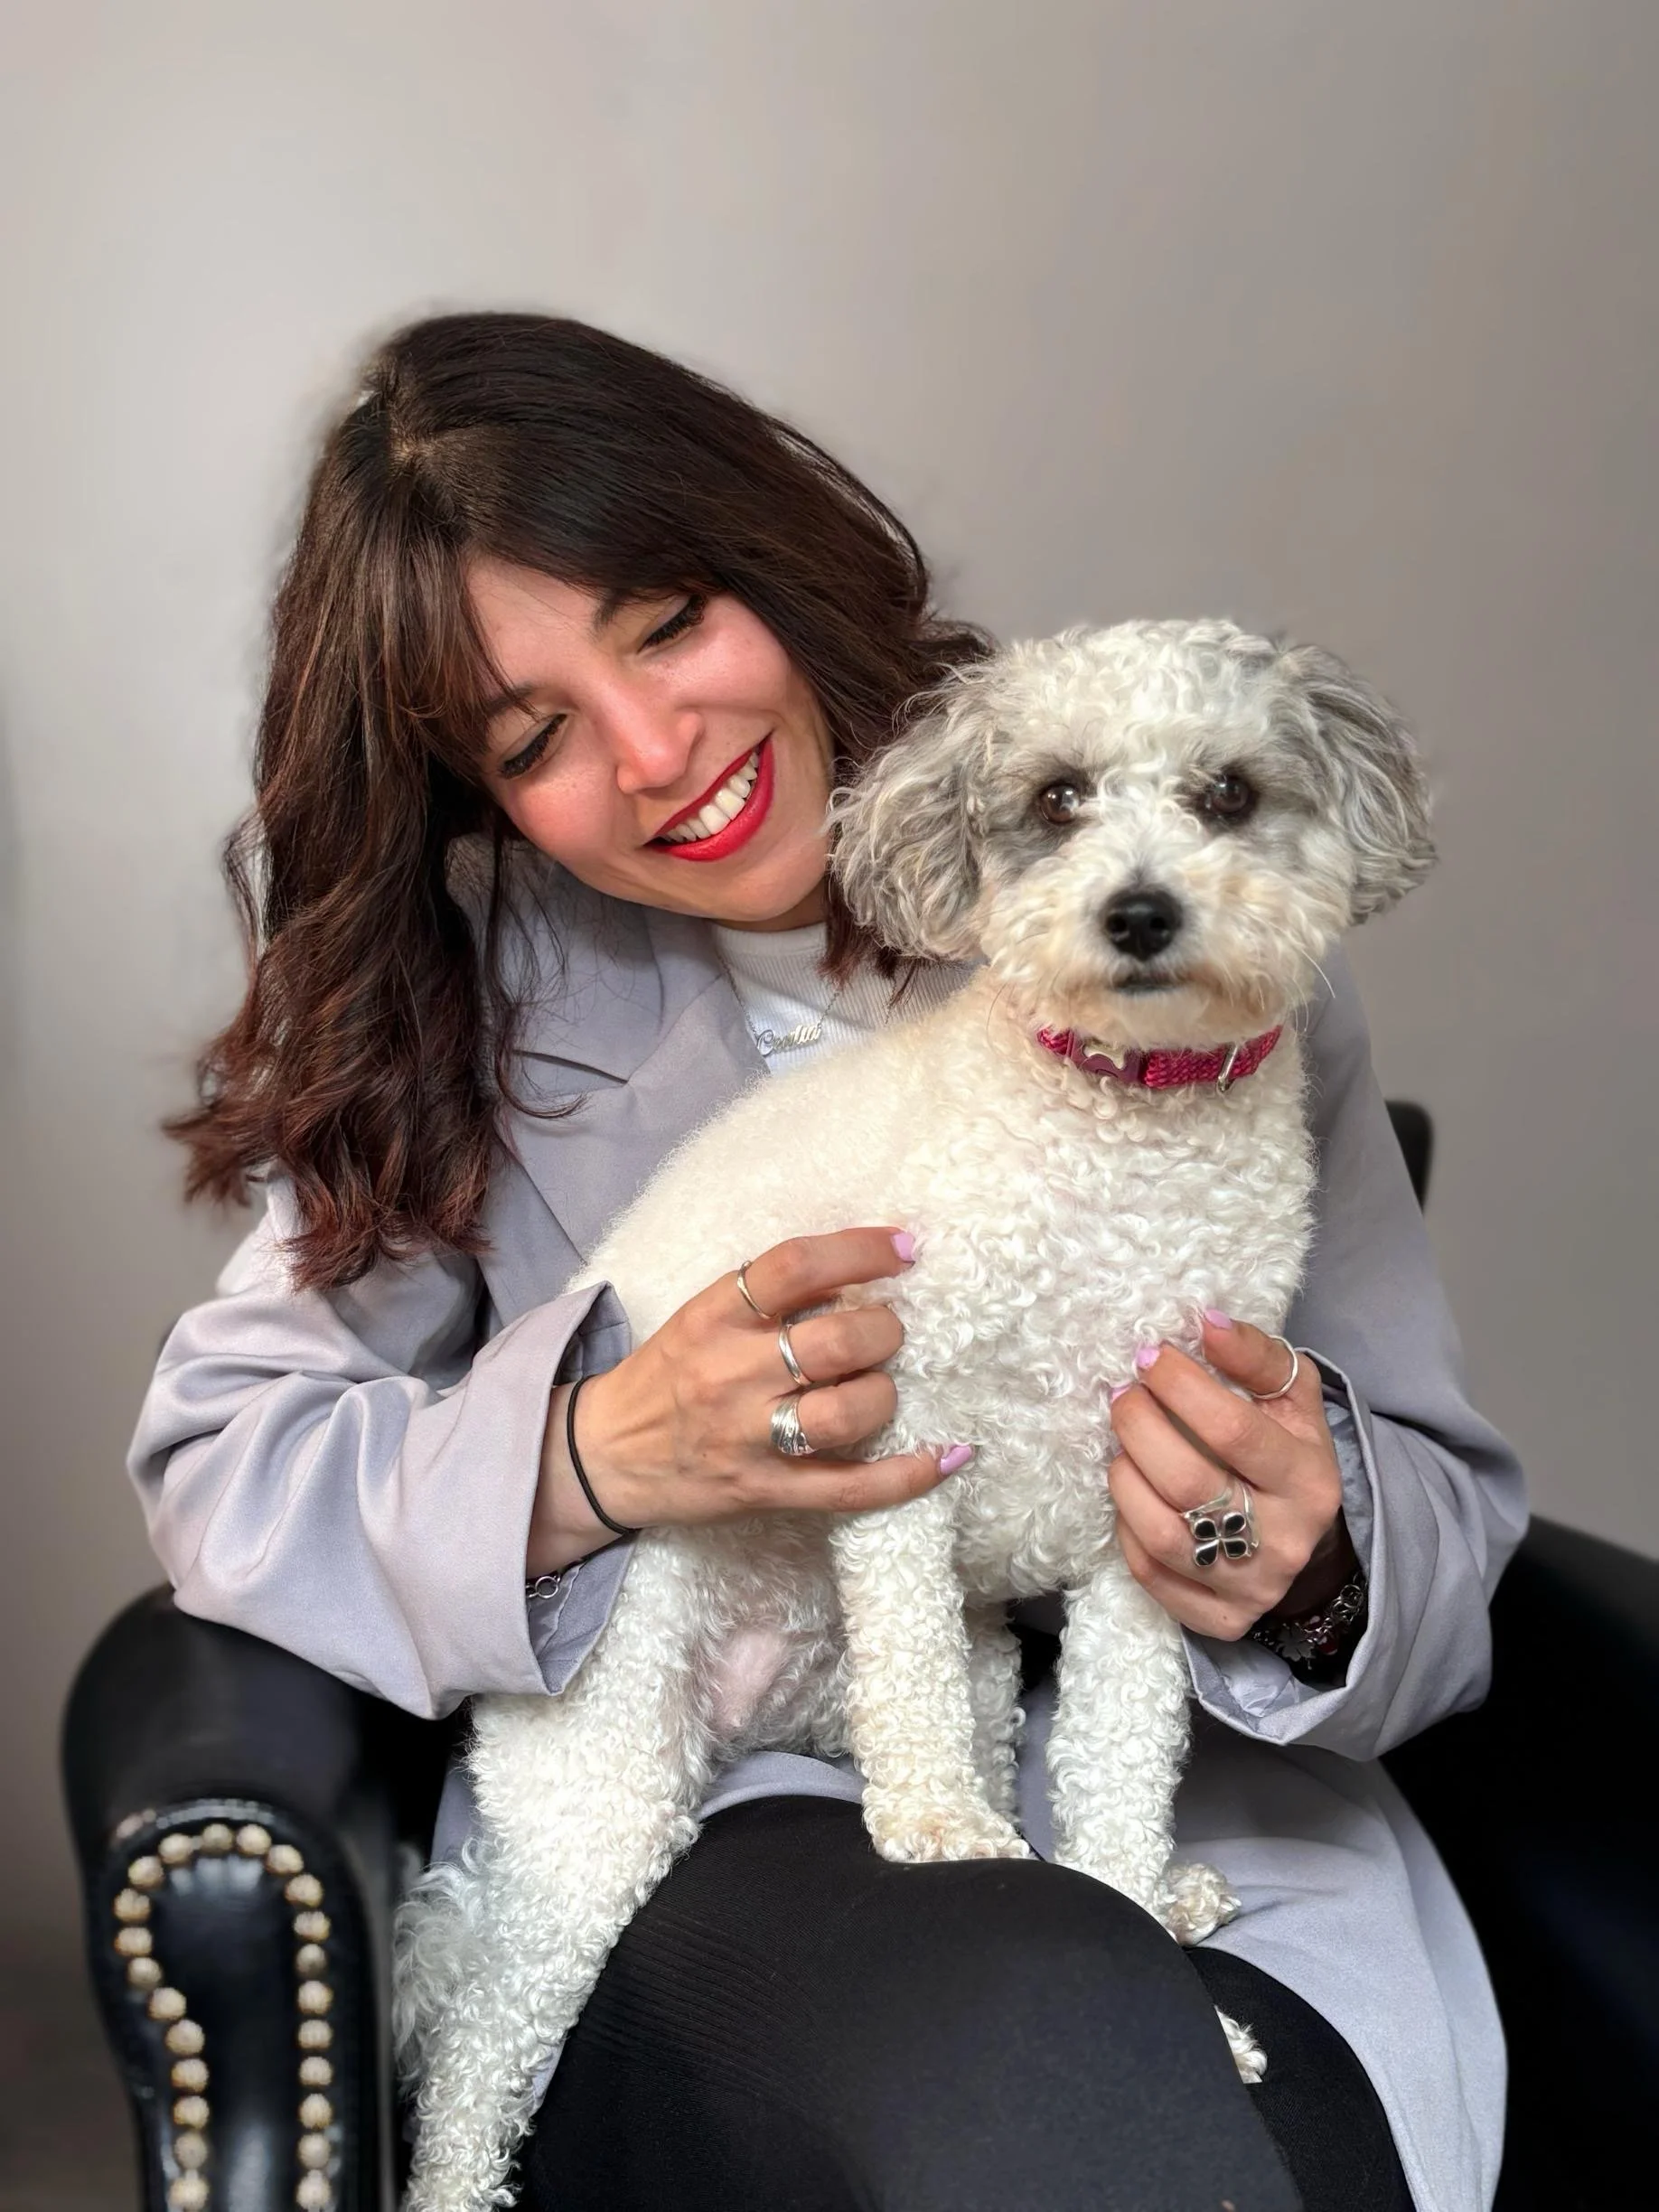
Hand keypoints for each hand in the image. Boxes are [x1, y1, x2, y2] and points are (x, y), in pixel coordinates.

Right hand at [527, 1228, 967, 1573]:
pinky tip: (947, 1455)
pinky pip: (850, 1489)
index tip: (905, 1249)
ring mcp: (748, 1437)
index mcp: (715, 1315)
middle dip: (882, 1331)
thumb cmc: (667, 1374)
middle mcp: (732, 1372)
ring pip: (845, 1414)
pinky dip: (908, 1475)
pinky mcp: (764, 1491)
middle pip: (833, 1343)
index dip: (861, 1250)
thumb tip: (859, 1270)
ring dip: (884, 1394)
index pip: (794, 1266)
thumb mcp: (701, 1315)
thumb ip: (766, 1295)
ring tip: (882, 1386)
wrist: (602, 1455)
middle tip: (888, 1331)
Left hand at [1106, 1313, 1354, 1641]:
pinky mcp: (1218, 1618)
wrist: (1308, 1546)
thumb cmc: (1287, 1455)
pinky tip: (1131, 1497)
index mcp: (1309, 1479)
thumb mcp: (1293, 1400)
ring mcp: (1250, 1587)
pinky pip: (1152, 1575)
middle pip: (1188, 1482)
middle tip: (1123, 1395)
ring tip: (1121, 1446)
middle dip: (1140, 1427)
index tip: (1150, 1357)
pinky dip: (1128, 1531)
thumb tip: (1207, 1323)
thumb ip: (1255, 1355)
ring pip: (1162, 1534)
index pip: (1232, 1429)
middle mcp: (1284, 1540)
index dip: (1180, 1387)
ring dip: (1125, 1478)